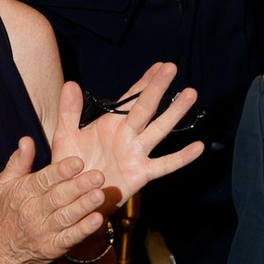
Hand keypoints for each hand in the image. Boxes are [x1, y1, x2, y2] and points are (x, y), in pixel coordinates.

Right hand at [0, 135, 114, 263]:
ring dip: (84, 206)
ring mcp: (43, 231)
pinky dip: (83, 230)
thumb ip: (19, 161)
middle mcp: (33, 211)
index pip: (44, 180)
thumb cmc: (6, 210)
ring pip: (66, 217)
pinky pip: (69, 238)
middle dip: (79, 186)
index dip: (61, 171)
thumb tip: (26, 139)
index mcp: (24, 192)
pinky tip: (97, 220)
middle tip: (98, 176)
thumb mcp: (5, 184)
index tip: (78, 162)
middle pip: (58, 197)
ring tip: (100, 195)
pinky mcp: (52, 247)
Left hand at [52, 62, 205, 209]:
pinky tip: (198, 147)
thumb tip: (70, 83)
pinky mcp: (141, 173)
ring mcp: (137, 153)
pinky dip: (181, 157)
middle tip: (172, 68)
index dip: (144, 81)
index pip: (131, 98)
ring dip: (174, 112)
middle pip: (146, 107)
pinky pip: (164, 165)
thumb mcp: (65, 136)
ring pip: (159, 129)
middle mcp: (128, 135)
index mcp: (112, 124)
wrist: (73, 197)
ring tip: (190, 94)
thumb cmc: (71, 167)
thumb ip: (69, 111)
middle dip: (158, 87)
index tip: (159, 65)